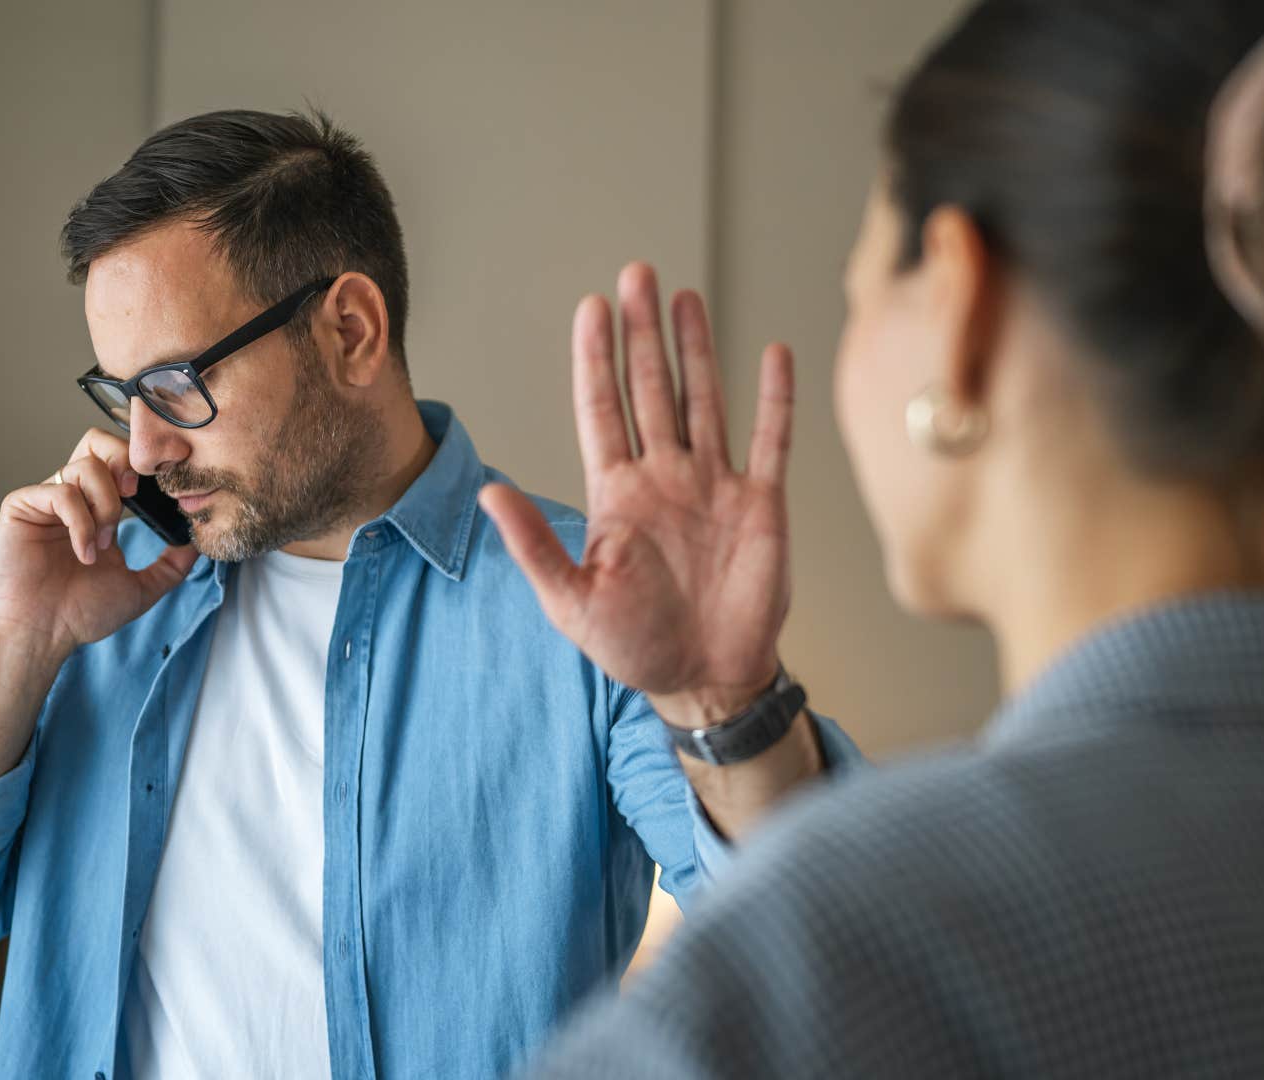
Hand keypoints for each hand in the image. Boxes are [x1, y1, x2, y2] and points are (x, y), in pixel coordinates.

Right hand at [0, 428, 198, 655]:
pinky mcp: (21, 506)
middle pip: (97, 442)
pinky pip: (60, 491)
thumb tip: (196, 544)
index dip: (143, 466)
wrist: (42, 635)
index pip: (119, 461)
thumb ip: (170, 566)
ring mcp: (45, 500)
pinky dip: (81, 521)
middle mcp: (71, 497)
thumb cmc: (80, 614)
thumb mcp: (139, 588)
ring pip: (85, 466)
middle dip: (123, 462)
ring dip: (105, 505)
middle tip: (134, 494)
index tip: (164, 488)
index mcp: (96, 508)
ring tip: (103, 544)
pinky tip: (84, 552)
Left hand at [480, 263, 794, 726]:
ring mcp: (714, 486)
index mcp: (617, 495)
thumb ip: (535, 545)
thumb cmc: (634, 646)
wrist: (705, 680)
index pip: (602, 410)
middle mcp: (665, 478)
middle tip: (636, 274)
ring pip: (703, 400)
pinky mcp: (761, 504)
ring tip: (684, 296)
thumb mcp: (572, 601)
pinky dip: (773, 398)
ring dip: (696, 349)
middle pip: (651, 389)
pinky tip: (772, 354)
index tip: (591, 308)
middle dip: (642, 333)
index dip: (597, 359)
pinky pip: (771, 440)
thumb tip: (489, 493)